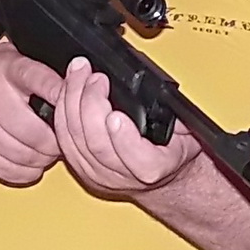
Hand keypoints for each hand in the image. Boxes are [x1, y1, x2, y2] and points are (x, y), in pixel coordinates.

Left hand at [54, 57, 200, 195]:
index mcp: (154, 168)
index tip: (116, 114)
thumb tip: (166, 95)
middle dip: (90, 104)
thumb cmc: (173, 149)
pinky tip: (66, 90)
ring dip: (71, 102)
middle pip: (96, 145)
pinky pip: (62, 140)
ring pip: (74, 141)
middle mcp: (122, 176)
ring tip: (78, 73)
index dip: (123, 137)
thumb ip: (178, 116)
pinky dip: (61, 111)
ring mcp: (96, 174)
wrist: (161, 175)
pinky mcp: (78, 167)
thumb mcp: (188, 130)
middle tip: (94, 76)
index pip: (138, 161)